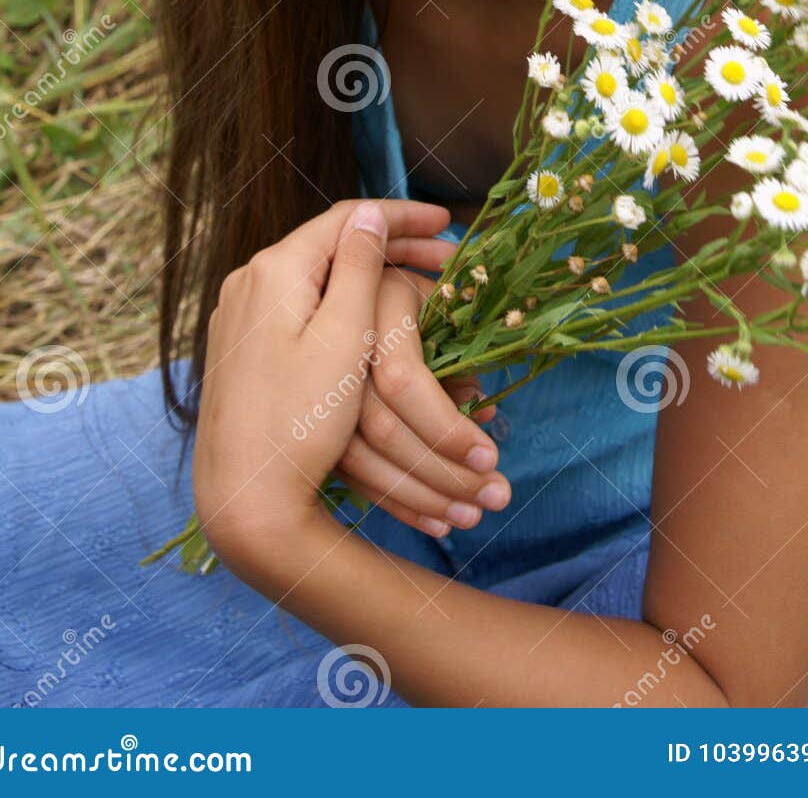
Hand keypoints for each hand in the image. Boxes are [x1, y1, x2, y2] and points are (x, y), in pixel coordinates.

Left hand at [191, 197, 451, 571]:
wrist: (242, 498)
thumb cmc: (299, 420)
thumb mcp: (343, 338)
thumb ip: (358, 268)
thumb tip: (369, 213)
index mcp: (275, 271)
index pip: (347, 220)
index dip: (401, 217)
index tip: (447, 223)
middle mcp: (250, 283)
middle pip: (333, 247)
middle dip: (393, 247)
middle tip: (449, 257)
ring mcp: (242, 318)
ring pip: (319, 278)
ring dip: (371, 276)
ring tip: (423, 285)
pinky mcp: (243, 349)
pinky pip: (301, 307)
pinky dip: (343, 303)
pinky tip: (376, 320)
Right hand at [335, 259, 511, 538]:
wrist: (354, 285)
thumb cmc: (416, 294)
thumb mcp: (441, 307)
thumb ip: (459, 357)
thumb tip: (482, 414)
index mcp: (372, 304)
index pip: (402, 379)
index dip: (444, 424)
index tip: (490, 456)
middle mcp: (335, 349)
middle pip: (381, 427)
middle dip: (442, 472)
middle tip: (496, 499)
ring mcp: (313, 388)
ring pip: (361, 457)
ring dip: (421, 496)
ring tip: (471, 518)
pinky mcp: (312, 421)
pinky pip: (351, 471)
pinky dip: (395, 500)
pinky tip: (434, 521)